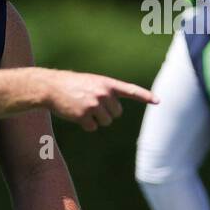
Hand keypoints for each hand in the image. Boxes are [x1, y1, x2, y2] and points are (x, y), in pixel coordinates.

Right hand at [42, 70, 157, 130]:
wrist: (51, 87)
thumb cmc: (71, 85)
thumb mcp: (91, 82)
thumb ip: (106, 92)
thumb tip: (114, 113)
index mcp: (107, 83)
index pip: (130, 90)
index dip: (145, 96)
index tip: (158, 101)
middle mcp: (103, 93)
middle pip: (116, 113)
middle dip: (105, 113)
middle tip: (90, 105)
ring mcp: (93, 104)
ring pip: (106, 122)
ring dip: (95, 119)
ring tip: (81, 108)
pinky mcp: (83, 115)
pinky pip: (92, 127)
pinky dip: (85, 125)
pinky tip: (75, 115)